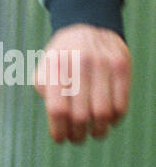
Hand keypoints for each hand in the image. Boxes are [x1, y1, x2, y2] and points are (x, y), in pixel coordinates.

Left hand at [32, 24, 130, 142]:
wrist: (88, 28)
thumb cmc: (62, 58)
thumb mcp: (45, 68)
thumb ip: (44, 91)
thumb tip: (58, 122)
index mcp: (55, 63)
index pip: (57, 109)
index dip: (59, 130)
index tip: (60, 139)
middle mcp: (79, 61)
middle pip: (80, 115)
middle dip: (78, 134)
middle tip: (77, 137)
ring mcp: (103, 62)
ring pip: (103, 113)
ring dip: (98, 131)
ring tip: (93, 132)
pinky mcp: (121, 65)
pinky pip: (121, 104)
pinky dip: (115, 119)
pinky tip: (108, 119)